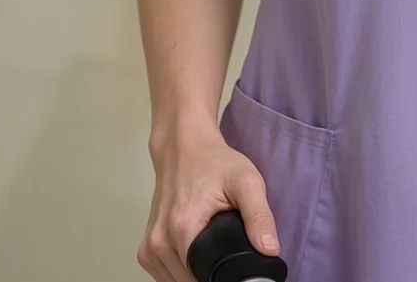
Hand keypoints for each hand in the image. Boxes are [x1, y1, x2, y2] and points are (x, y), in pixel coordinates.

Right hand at [136, 123, 279, 281]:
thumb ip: (260, 216)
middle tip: (228, 256)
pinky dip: (177, 274)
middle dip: (211, 276)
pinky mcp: (146, 248)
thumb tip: (269, 249)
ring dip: (193, 276)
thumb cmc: (212, 162)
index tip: (235, 269)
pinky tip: (193, 260)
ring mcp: (150, 246)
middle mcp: (160, 241)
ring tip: (211, 256)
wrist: (182, 147)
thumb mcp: (246, 182)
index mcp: (183, 229)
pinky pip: (162, 275)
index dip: (223, 277)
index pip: (204, 278)